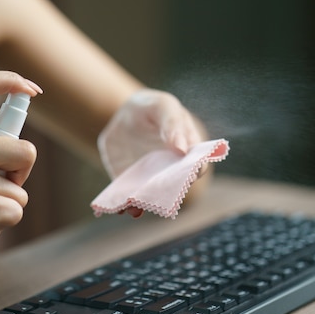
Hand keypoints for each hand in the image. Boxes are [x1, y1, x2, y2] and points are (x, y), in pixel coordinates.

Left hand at [98, 89, 206, 216]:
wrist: (123, 117)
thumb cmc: (150, 109)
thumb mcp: (162, 106)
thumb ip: (173, 124)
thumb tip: (183, 149)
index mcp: (187, 152)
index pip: (196, 166)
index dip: (196, 171)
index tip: (191, 173)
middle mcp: (171, 172)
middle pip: (173, 188)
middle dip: (167, 195)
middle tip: (159, 193)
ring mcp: (150, 180)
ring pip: (150, 198)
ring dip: (144, 205)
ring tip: (135, 207)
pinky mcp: (130, 185)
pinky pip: (128, 198)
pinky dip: (123, 205)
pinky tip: (118, 207)